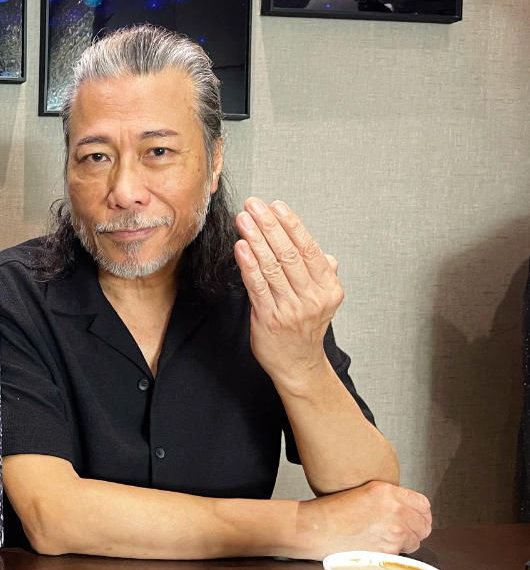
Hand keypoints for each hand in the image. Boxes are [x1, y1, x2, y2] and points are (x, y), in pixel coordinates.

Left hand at [234, 198, 342, 389]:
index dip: (292, 225)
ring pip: (272, 267)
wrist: (298, 365)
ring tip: (243, 220)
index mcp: (329, 287)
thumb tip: (326, 255)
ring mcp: (292, 309)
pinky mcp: (270, 319)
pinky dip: (248, 264)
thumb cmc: (306, 328)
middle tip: (254, 205)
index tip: (276, 206)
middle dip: (269, 226)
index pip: (309, 249)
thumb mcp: (324, 301)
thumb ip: (323, 275)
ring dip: (256, 239)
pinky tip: (241, 247)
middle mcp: (313, 297)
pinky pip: (257, 286)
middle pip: (289, 253)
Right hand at [296, 481, 432, 558]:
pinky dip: (392, 552)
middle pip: (424, 525)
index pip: (423, 504)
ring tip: (386, 538)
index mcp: (388, 492)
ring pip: (415, 541)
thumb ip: (388, 498)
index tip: (416, 516)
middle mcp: (395, 510)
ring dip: (406, 541)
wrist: (314, 528)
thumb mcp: (362, 491)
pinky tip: (377, 545)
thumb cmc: (330, 512)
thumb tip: (406, 509)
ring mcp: (393, 532)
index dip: (420, 512)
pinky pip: (401, 553)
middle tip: (402, 529)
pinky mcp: (388, 550)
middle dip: (416, 528)